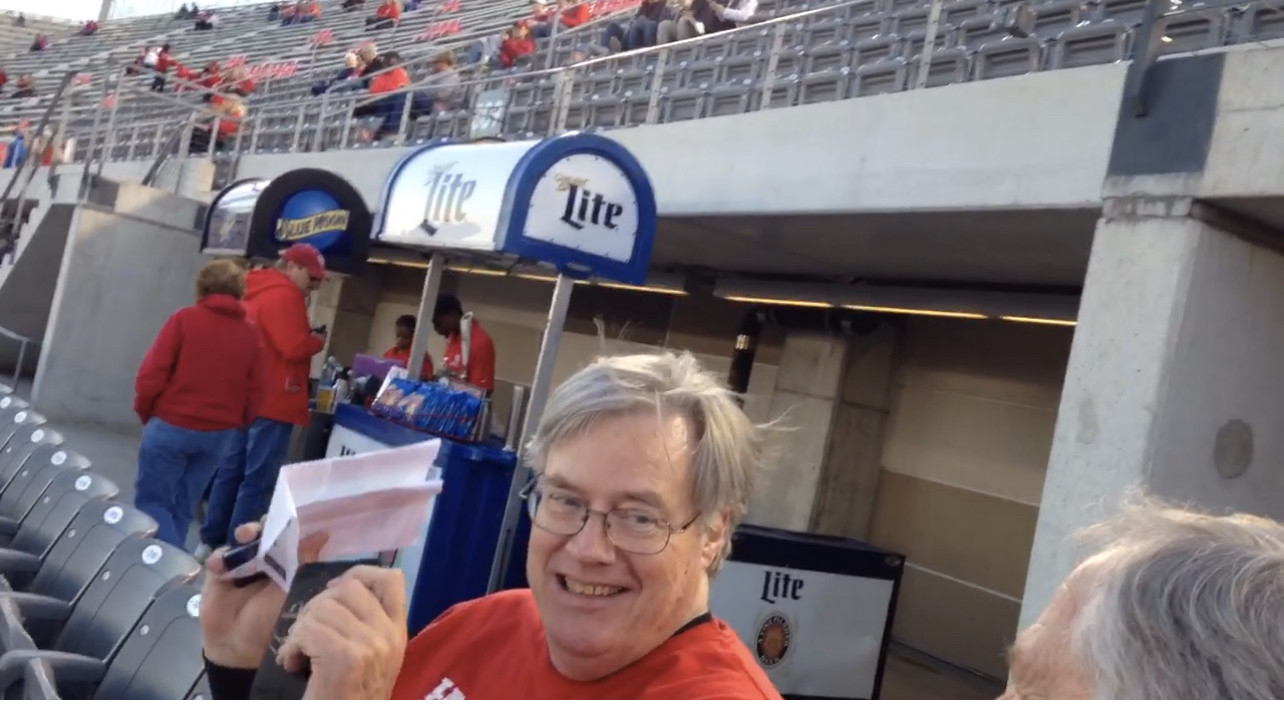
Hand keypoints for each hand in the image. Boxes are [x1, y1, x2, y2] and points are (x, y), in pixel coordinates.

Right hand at [200, 521, 328, 668]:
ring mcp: (241, 563)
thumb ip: (304, 562)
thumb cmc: (271, 620)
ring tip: (244, 536)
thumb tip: (324, 534)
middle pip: (265, 532)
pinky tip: (220, 566)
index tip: (286, 514)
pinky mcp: (219, 570)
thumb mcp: (292, 590)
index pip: (286, 535)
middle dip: (264, 525)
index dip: (286, 524)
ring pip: (242, 538)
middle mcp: (265, 559)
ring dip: (244, 533)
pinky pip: (219, 556)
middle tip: (264, 524)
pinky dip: (220, 558)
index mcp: (285, 563)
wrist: (237, 644)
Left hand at [277, 566, 407, 699]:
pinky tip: (292, 663)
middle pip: (347, 587)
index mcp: (398, 631)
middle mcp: (389, 635)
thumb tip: (339, 586)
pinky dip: (291, 646)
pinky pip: (309, 630)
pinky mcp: (347, 658)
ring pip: (322, 608)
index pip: (391, 579)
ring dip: (300, 630)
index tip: (333, 594)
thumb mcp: (369, 656)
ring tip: (299, 654)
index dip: (358, 575)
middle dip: (316, 605)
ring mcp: (372, 645)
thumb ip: (365, 623)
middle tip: (306, 634)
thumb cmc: (347, 696)